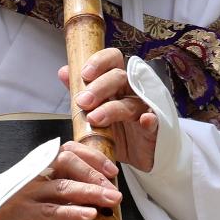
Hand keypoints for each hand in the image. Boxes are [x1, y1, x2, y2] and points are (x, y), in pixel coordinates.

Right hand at [0, 141, 122, 219]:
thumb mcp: (44, 216)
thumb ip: (66, 211)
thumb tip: (92, 211)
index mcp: (37, 172)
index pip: (67, 151)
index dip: (92, 158)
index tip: (111, 171)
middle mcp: (32, 177)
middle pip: (67, 162)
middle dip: (95, 174)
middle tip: (114, 191)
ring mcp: (25, 194)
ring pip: (63, 186)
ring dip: (91, 192)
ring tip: (110, 200)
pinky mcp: (21, 214)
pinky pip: (52, 210)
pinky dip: (73, 211)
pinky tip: (89, 215)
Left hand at [59, 48, 157, 171]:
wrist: (126, 159)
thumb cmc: (111, 130)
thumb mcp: (91, 110)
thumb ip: (79, 91)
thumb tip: (64, 72)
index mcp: (116, 83)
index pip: (113, 60)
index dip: (99, 62)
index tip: (84, 74)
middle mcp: (131, 92)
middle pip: (120, 78)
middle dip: (99, 87)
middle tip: (83, 102)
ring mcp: (144, 109)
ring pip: (131, 102)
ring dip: (112, 108)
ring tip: (94, 119)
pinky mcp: (153, 129)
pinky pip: (155, 122)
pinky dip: (150, 120)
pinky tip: (144, 120)